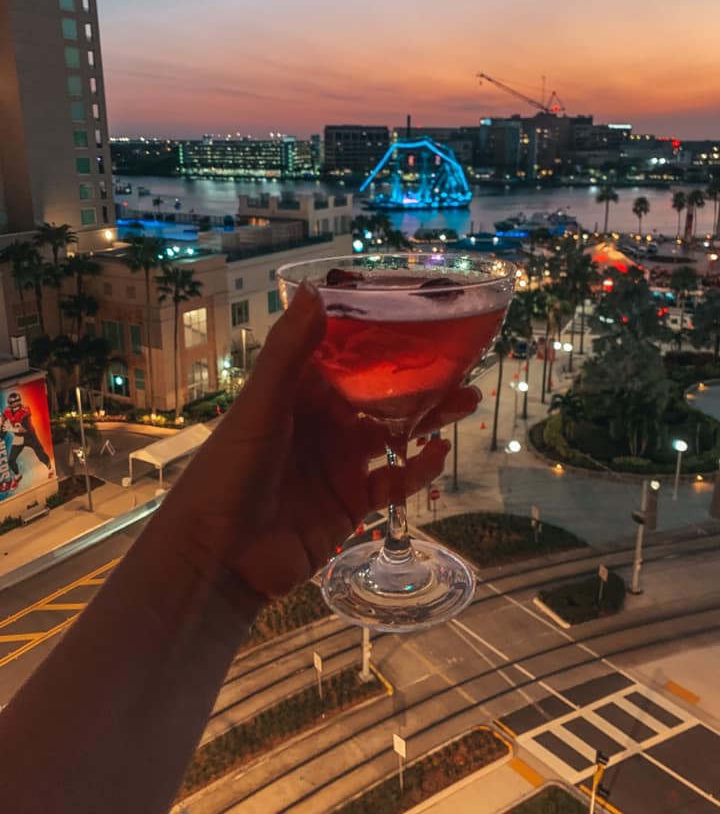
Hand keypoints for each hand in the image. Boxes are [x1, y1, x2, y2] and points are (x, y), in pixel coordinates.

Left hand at [163, 282, 479, 600]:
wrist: (219, 556)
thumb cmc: (233, 470)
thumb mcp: (262, 405)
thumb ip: (289, 351)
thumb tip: (316, 288)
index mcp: (298, 394)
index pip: (347, 358)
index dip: (381, 340)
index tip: (420, 319)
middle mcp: (321, 424)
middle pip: (379, 395)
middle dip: (418, 382)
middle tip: (460, 365)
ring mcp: (337, 464)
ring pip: (393, 435)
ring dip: (428, 419)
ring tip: (466, 402)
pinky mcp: (350, 504)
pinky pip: (393, 482)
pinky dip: (418, 470)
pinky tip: (439, 455)